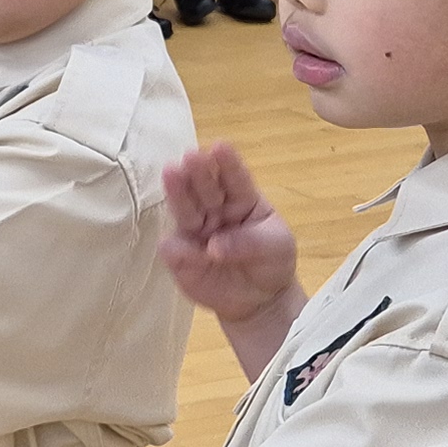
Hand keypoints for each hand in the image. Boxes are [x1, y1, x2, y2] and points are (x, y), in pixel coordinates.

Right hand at [161, 142, 297, 325]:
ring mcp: (196, 230)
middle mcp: (215, 209)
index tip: (220, 147)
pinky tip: (180, 246)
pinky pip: (174, 249)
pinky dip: (176, 247)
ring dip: (177, 193)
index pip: (234, 178)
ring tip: (171, 174)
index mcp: (242, 199)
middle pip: (204, 187)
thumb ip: (250, 242)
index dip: (227, 163)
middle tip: (191, 157)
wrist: (259, 299)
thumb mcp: (276, 247)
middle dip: (198, 172)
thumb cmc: (271, 262)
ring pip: (183, 209)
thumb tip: (213, 246)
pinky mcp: (181, 256)